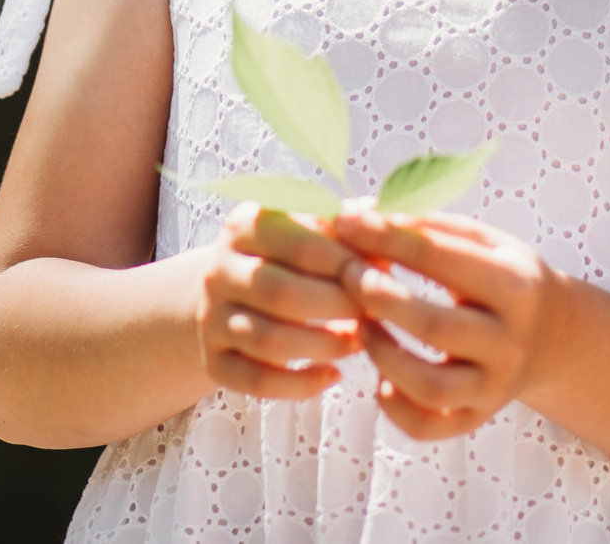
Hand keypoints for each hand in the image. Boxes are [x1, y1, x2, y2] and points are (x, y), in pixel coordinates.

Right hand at [194, 201, 364, 399]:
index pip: (301, 243)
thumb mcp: (312, 233)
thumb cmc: (289, 259)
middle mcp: (218, 271)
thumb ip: (351, 229)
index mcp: (244, 226)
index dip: (346, 262)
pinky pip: (257, 381)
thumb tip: (399, 224)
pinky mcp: (213, 361)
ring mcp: (211, 318)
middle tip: (375, 314)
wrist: (228, 294)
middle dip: (337, 307)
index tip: (383, 276)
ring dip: (324, 345)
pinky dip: (300, 384)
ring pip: (270, 341)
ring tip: (360, 343)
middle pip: (281, 294)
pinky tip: (333, 375)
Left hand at [329, 207, 568, 438]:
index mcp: (515, 285)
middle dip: (380, 297)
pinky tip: (381, 378)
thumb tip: (356, 215)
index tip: (346, 223)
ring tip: (361, 324)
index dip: (387, 238)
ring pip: (430, 386)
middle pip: (435, 327)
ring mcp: (495, 387)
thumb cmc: (503, 277)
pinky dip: (395, 407)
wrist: (556, 336)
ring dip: (382, 354)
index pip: (441, 259)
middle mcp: (510, 341)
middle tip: (346, 273)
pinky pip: (429, 426)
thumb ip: (424, 226)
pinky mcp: (478, 417)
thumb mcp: (483, 241)